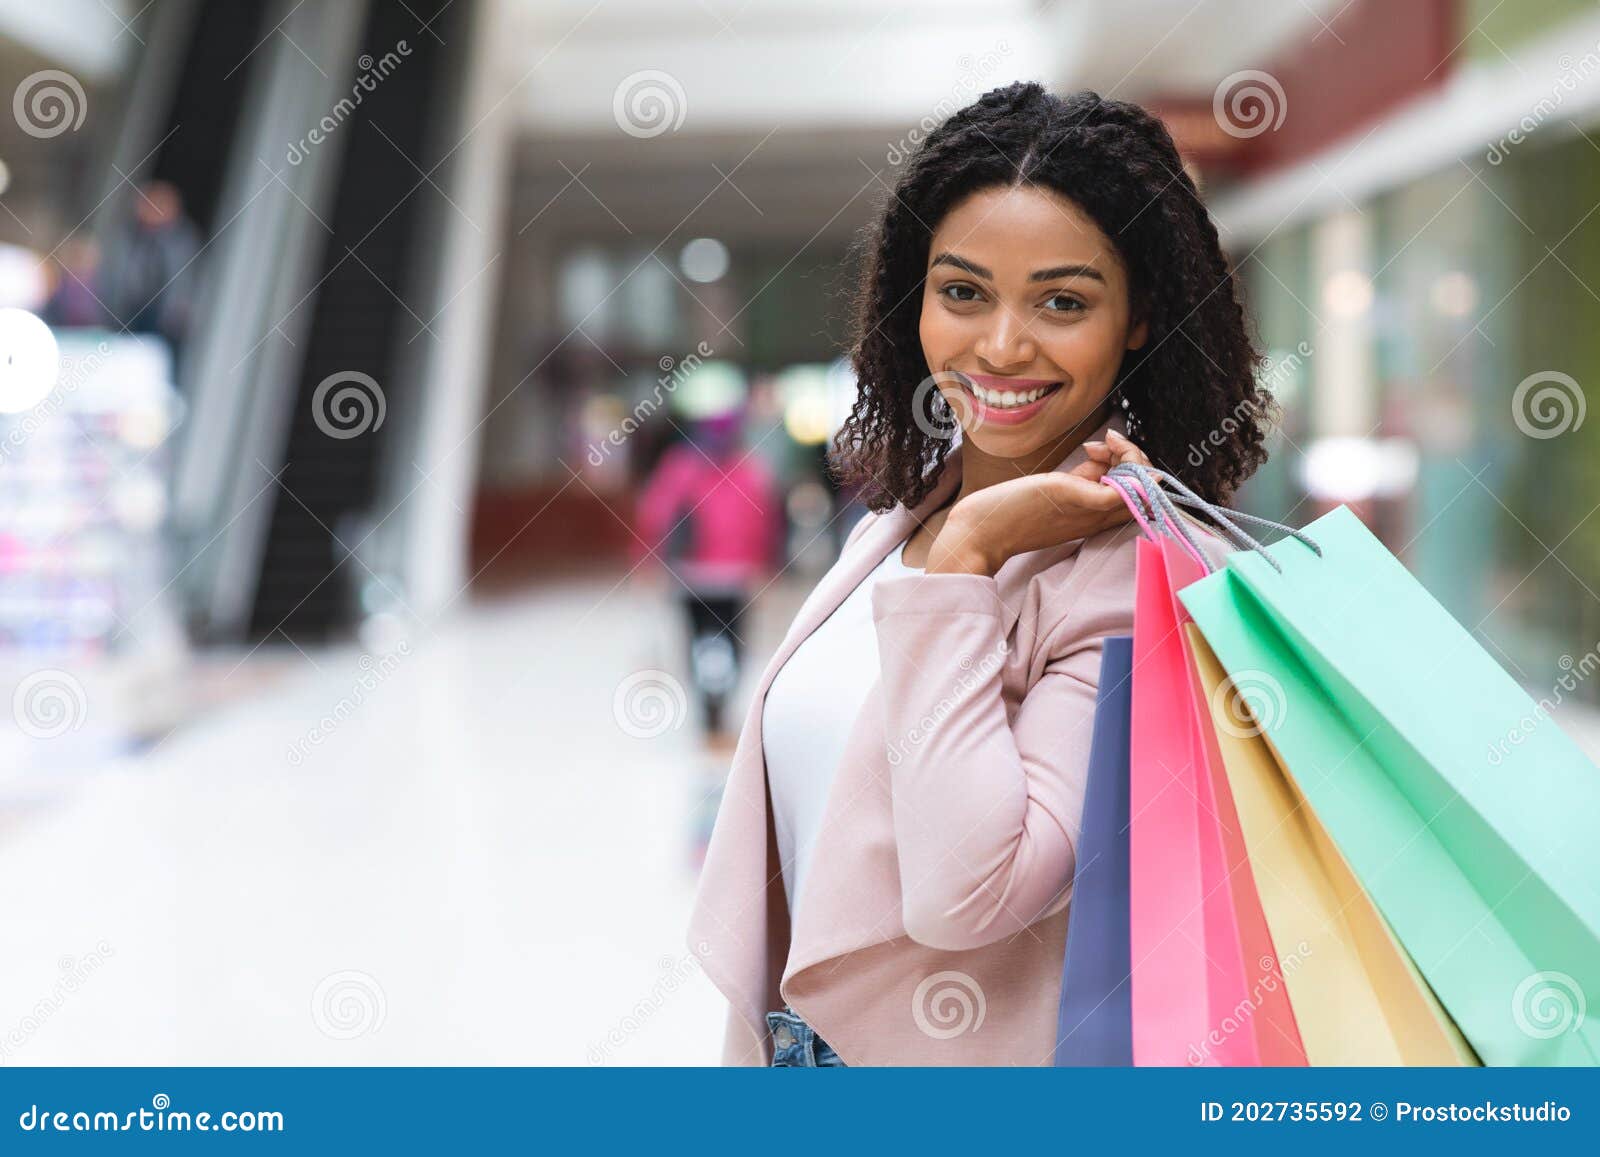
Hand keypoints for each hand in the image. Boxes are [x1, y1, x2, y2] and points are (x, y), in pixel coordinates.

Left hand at [926, 429, 1152, 575]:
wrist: (981, 533)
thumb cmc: (1012, 512)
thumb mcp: (1055, 490)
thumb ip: (1083, 477)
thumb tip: (1102, 457)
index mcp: (1092, 515)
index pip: (1135, 494)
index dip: (1132, 467)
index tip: (1104, 448)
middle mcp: (1097, 516)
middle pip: (1145, 491)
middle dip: (1138, 459)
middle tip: (1106, 444)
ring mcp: (1089, 510)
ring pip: (1141, 489)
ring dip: (1133, 457)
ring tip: (1100, 445)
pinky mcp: (1076, 499)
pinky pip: (1123, 493)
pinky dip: (1130, 471)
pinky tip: (1109, 448)